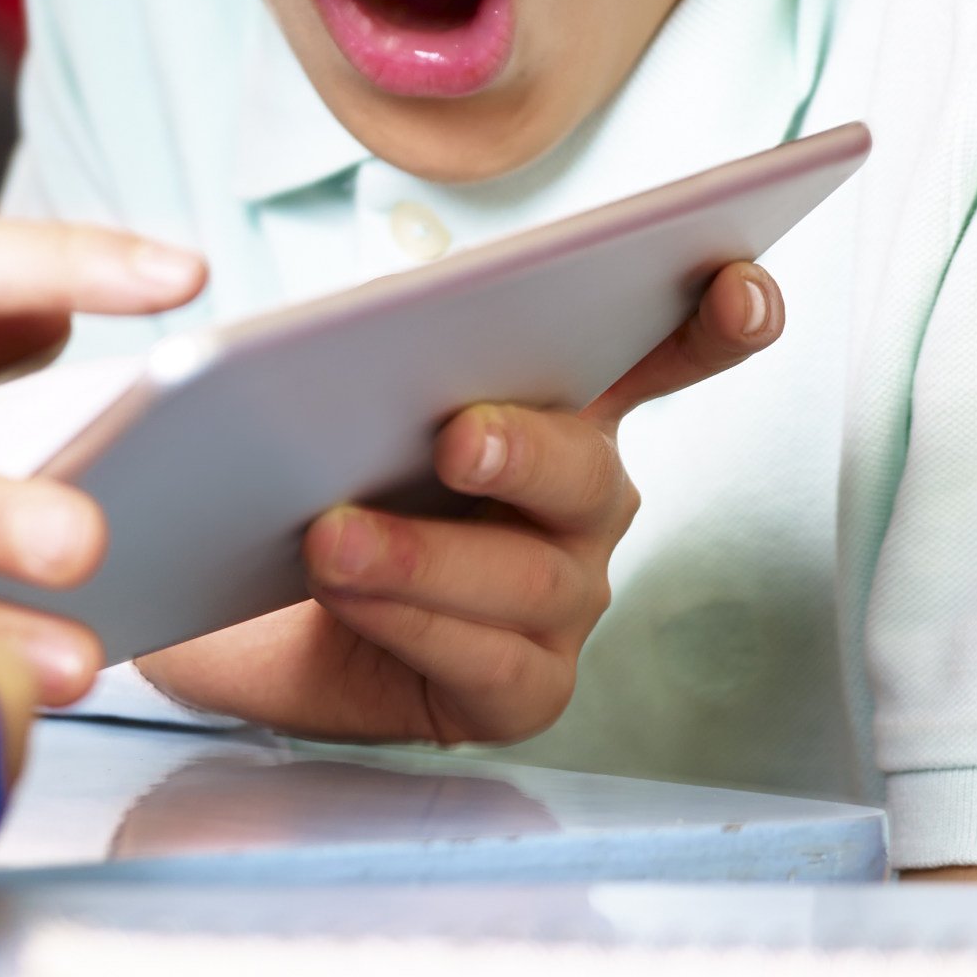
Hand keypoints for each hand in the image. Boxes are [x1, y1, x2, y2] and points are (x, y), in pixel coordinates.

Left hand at [133, 259, 782, 744]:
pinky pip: (491, 661)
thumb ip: (358, 346)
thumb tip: (340, 315)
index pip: (661, 352)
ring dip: (425, 556)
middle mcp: (581, 501)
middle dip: (524, 451)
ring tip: (333, 536)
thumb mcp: (322, 398)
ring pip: (530, 577)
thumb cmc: (298, 486)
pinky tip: (350, 600)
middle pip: (587, 470)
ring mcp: (564, 600)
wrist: (239, 615)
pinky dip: (413, 625)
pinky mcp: (522, 688)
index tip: (736, 287)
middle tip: (453, 438)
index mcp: (559, 407)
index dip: (714, 320)